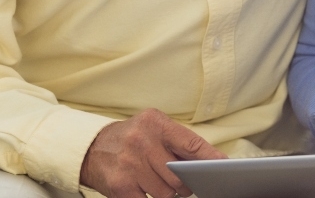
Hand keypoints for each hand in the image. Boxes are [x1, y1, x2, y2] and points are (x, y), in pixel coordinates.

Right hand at [80, 108, 224, 197]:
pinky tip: (146, 189)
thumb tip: (210, 161)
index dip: (210, 159)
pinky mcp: (120, 186)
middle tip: (184, 181)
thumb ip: (178, 141)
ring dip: (167, 193)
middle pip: (179, 176)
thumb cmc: (131, 138)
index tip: (224, 167)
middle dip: (185, 183)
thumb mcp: (153, 128)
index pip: (191, 144)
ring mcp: (130, 165)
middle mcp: (142, 142)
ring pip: (166, 193)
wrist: (91, 148)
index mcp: (155, 123)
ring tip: (158, 182)